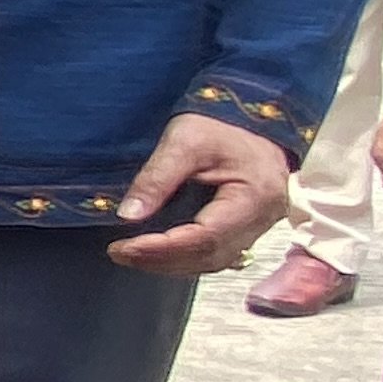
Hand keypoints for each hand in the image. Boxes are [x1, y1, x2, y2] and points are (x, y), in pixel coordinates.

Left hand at [110, 113, 293, 273]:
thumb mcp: (184, 140)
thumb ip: (156, 178)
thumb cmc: (221, 125)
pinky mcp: (247, 226)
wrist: (250, 118)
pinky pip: (216, 252)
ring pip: (213, 260)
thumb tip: (127, 215)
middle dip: (160, 260)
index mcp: (255, 196)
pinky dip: (185, 257)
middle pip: (209, 255)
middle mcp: (262, 218)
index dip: (162, 248)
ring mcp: (258, 225)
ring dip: (170, 263)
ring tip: (132, 255)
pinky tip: (158, 252)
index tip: (123, 248)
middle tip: (120, 254)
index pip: (206, 237)